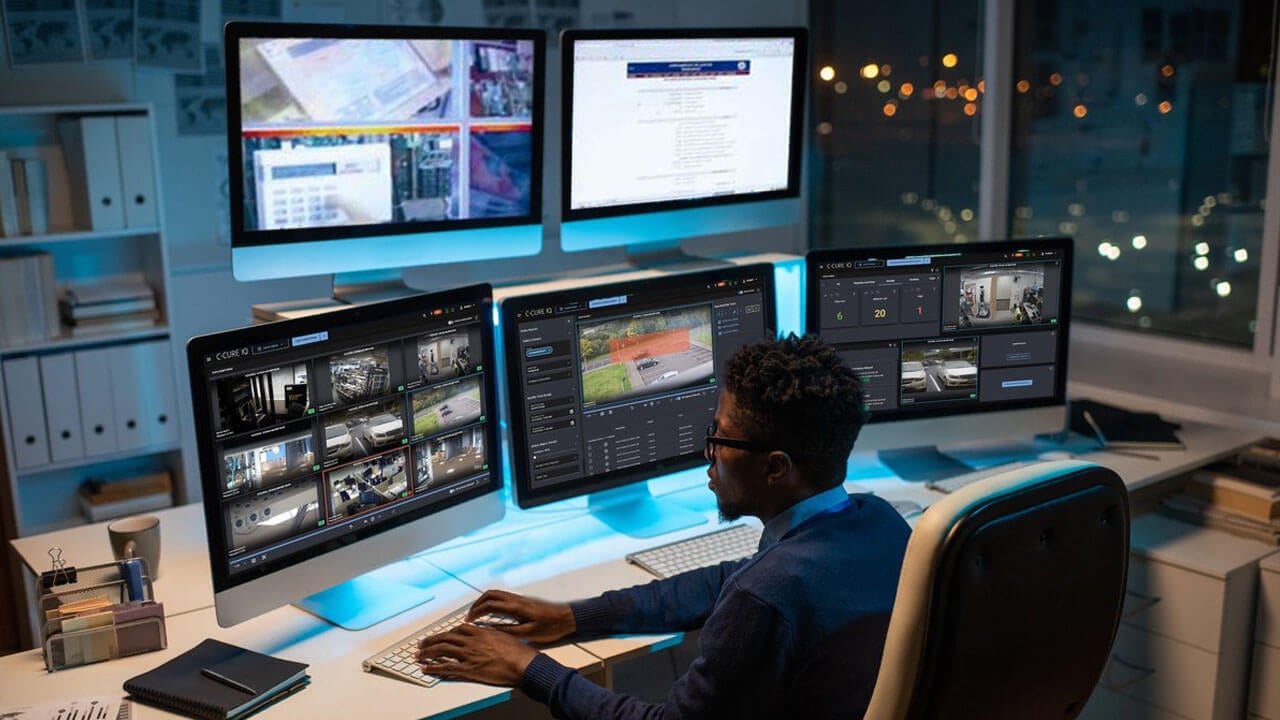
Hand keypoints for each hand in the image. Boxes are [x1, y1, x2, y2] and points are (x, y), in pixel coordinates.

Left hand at [416, 624, 538, 686]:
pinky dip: (434, 667)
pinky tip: (426, 668)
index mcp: (481, 633)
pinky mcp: (469, 669)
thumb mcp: (505, 637)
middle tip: (422, 644)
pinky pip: (446, 667)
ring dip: (428, 652)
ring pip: (442, 650)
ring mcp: (470, 655)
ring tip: (419, 655)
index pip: (458, 629)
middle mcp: (472, 642)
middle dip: (431, 641)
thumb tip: (487, 633)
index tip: (442, 635)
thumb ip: (492, 634)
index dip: (447, 632)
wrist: (524, 664)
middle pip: (446, 637)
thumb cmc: (519, 652)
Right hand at [467, 589, 575, 643]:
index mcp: (516, 607)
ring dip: (484, 601)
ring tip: (477, 613)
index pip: (490, 605)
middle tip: (469, 616)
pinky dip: (492, 601)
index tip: (468, 621)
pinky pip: (503, 596)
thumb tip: (489, 630)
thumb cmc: (550, 627)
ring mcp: (520, 598)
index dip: (476, 612)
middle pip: (490, 594)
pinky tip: (491, 612)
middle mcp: (516, 599)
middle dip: (476, 604)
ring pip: (496, 593)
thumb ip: (508, 631)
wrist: (567, 618)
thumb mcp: (528, 634)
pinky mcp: (523, 600)